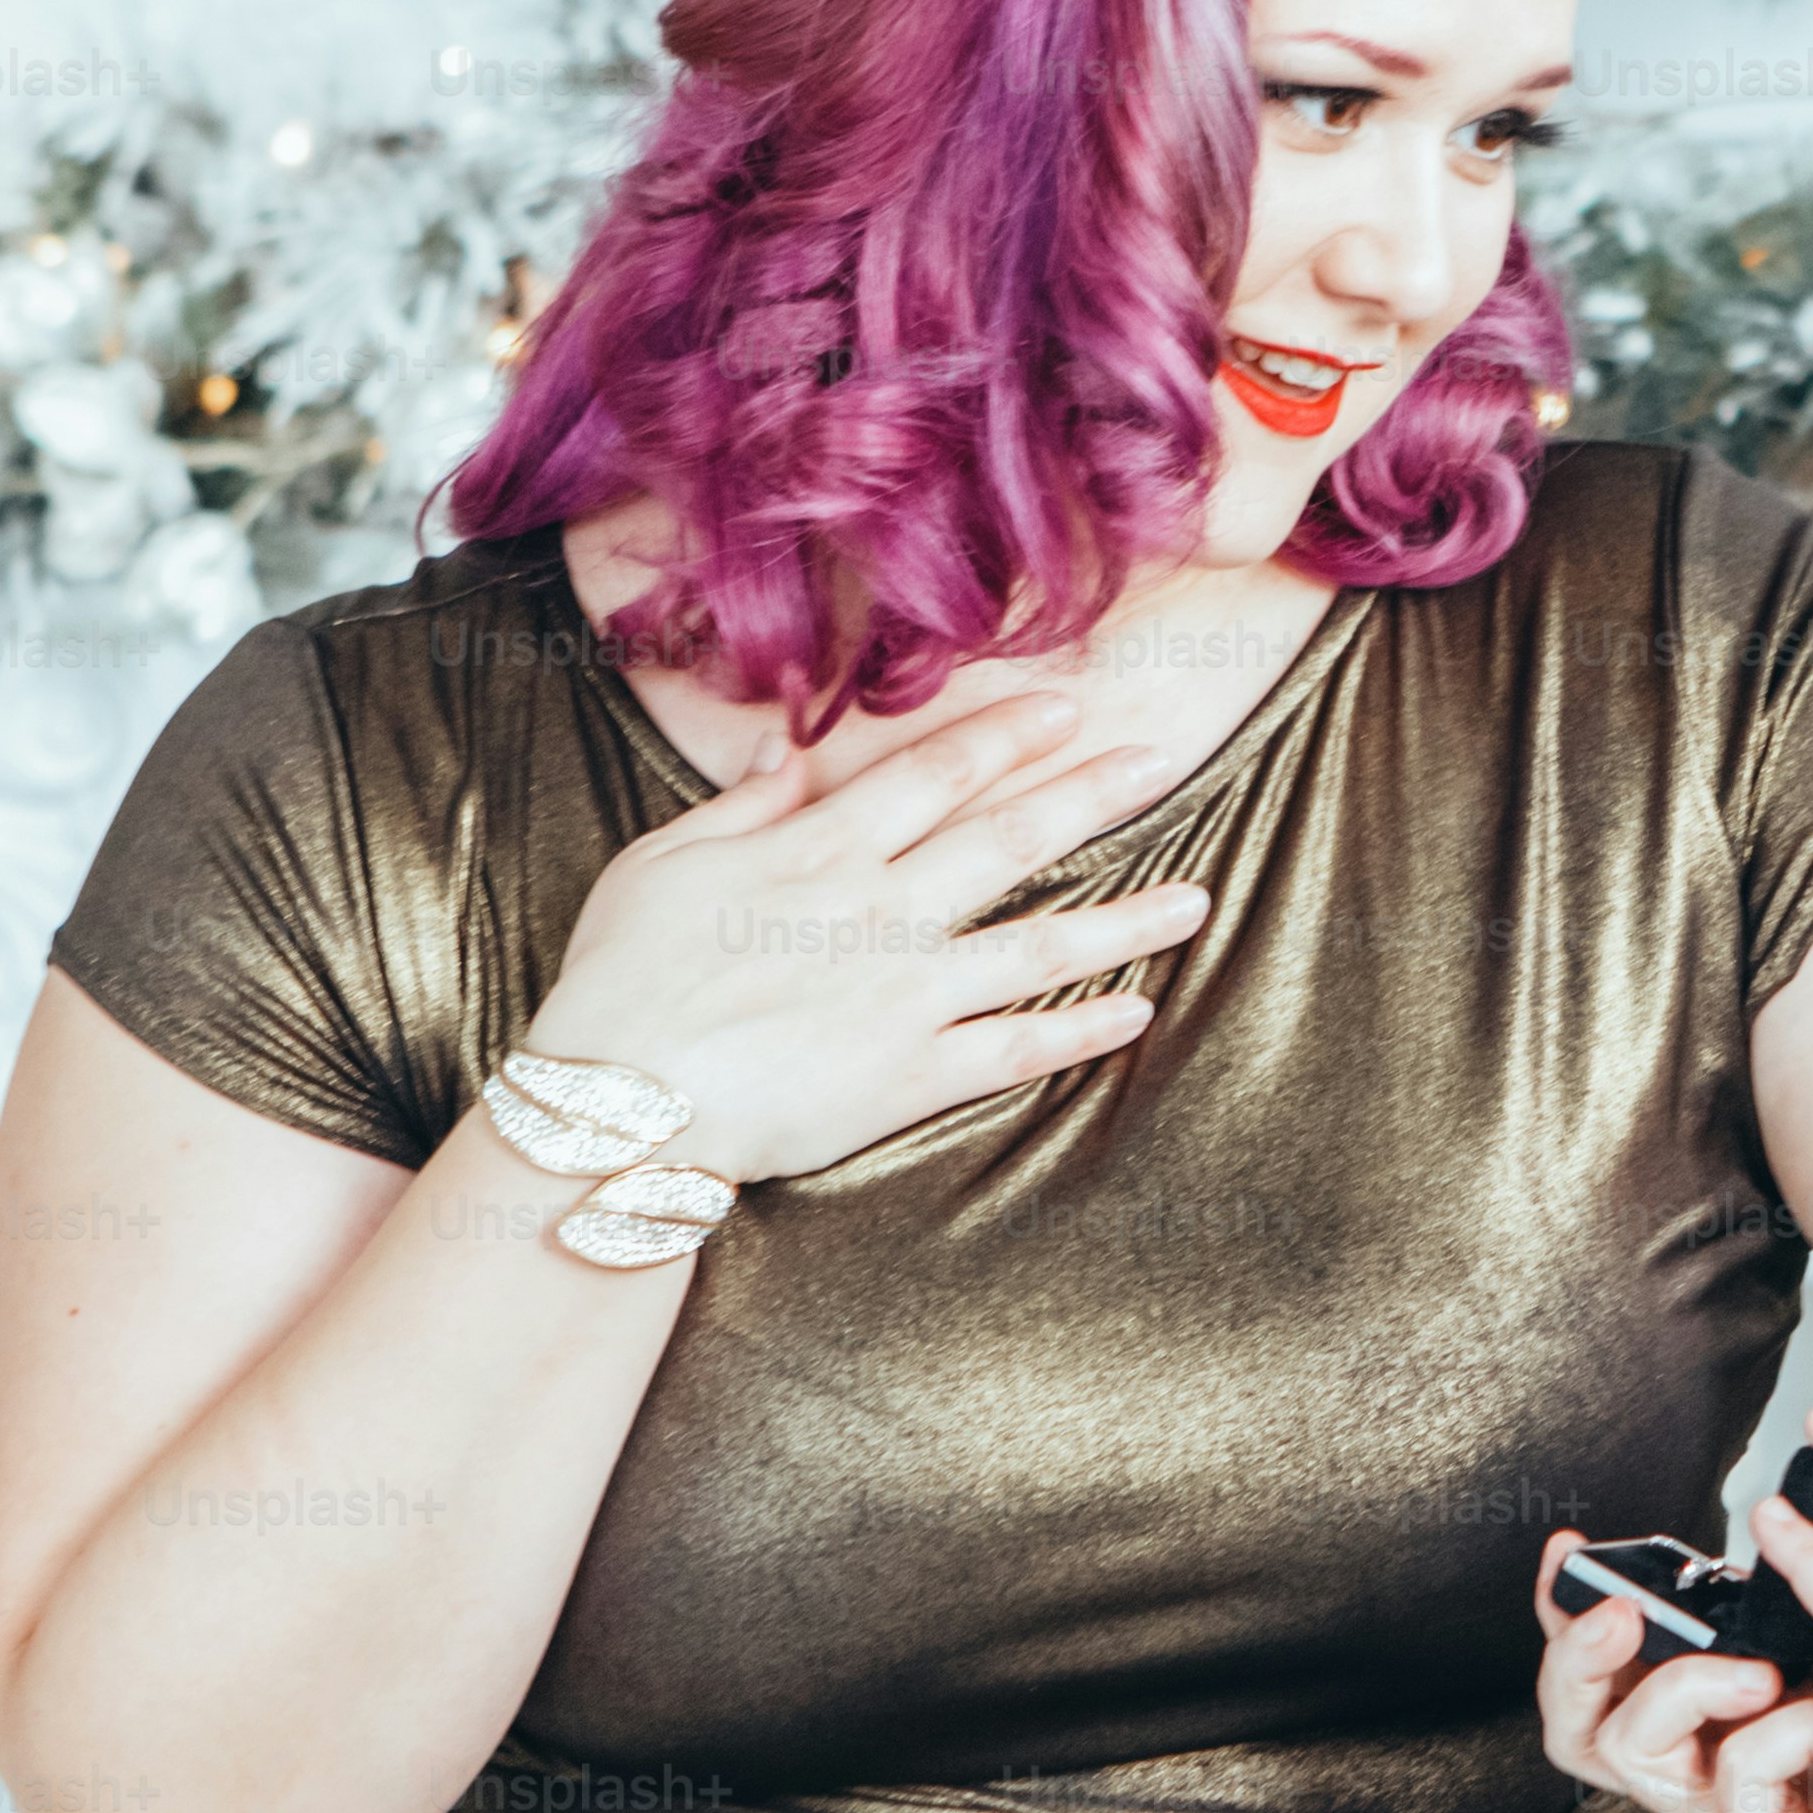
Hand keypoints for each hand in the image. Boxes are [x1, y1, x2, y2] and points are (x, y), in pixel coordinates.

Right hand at [518, 689, 1203, 1180]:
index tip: (1067, 710)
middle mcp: (882, 913)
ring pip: (1037, 945)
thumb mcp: (661, 863)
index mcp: (822, 852)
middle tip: (1162, 761)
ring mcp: (906, 996)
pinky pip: (1013, 1047)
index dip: (1006, 737)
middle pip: (1008, 839)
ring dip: (1122, 920)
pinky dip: (1077, 1029)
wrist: (617, 1102)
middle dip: (1090, 796)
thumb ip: (743, 806)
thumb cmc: (621, 978)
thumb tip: (794, 748)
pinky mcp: (911, 1075)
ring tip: (1194, 899)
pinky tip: (1135, 1011)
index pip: (936, 776)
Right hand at [1533, 1535, 1812, 1812]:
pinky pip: (1734, 1772)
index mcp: (1729, 1700)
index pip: (1616, 1657)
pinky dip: (1796, 1731)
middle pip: (1578, 1713)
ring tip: (1762, 1677)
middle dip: (1575, 1653)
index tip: (1568, 1549)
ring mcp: (1725, 1808)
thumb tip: (1799, 1522)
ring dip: (1686, 1686)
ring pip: (1623, 1740)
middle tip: (1617, 1615)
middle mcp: (1711, 1755)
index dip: (1571, 1608)